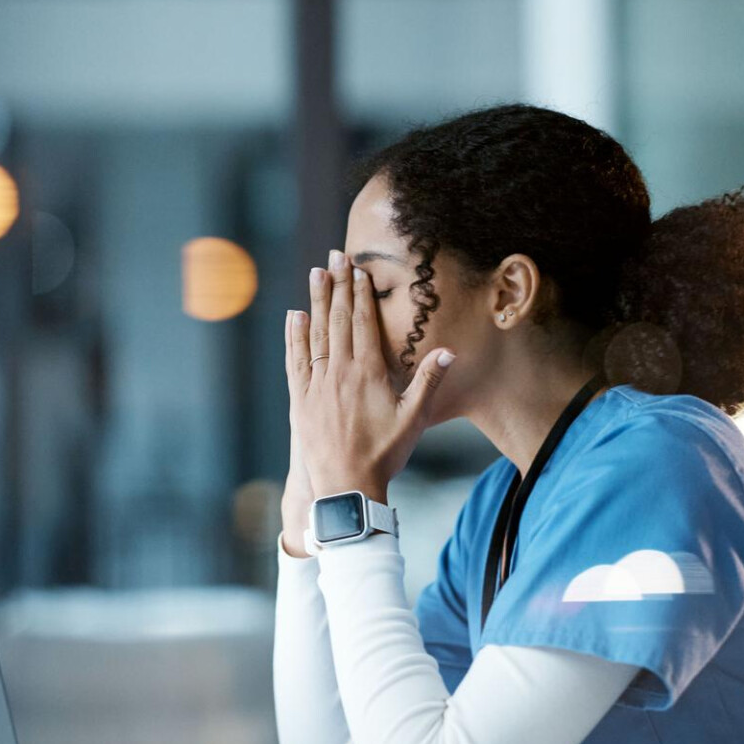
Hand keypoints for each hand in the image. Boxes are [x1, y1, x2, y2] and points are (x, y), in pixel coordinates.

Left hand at [286, 250, 454, 505]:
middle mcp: (339, 374)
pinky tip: (294, 316)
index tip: (358, 268)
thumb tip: (448, 350)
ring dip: (315, 302)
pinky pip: (296, 361)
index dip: (360, 293)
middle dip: (338, 286)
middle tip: (335, 256)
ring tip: (316, 274)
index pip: (363, 323)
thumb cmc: (385, 455)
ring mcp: (317, 386)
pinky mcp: (301, 401)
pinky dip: (295, 336)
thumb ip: (429, 382)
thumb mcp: (414, 419)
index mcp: (367, 374)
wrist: (347, 487)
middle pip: (338, 320)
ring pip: (315, 335)